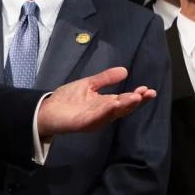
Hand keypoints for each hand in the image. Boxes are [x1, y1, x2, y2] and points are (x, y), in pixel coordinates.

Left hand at [35, 67, 155, 137]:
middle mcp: (103, 113)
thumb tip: (124, 70)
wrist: (47, 109)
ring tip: (135, 97)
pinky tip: (114, 104)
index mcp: (106, 104)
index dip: (137, 96)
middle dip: (135, 101)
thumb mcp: (89, 84)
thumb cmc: (67, 99)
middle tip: (147, 93)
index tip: (148, 90)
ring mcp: (93, 119)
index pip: (125, 100)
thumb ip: (105, 79)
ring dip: (124, 106)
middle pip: (123, 108)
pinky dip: (106, 112)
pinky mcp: (82, 123)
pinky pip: (96, 118)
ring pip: (112, 114)